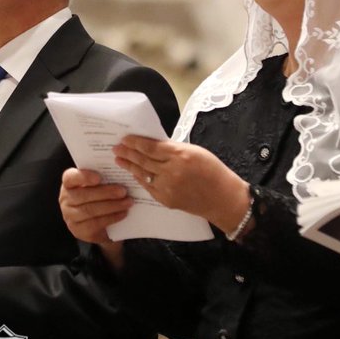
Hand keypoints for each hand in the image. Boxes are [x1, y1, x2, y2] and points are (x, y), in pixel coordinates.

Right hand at [58, 168, 127, 266]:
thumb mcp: (98, 186)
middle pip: (82, 196)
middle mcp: (65, 200)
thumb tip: (119, 173)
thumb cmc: (99, 198)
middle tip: (123, 191)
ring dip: (111, 206)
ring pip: (89, 210)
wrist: (99, 224)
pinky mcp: (78, 231)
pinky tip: (123, 213)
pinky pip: (95, 224)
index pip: (70, 178)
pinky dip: (111, 218)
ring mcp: (70, 216)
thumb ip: (103, 179)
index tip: (99, 177)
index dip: (83, 177)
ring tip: (127, 202)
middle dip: (105, 193)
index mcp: (69, 184)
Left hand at [114, 135, 249, 232]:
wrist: (223, 199)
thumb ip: (173, 149)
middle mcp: (171, 171)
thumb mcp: (195, 152)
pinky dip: (139, 178)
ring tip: (119, 159)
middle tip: (116, 147)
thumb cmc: (213, 171)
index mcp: (180, 155)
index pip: (151, 147)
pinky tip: (133, 173)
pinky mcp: (166, 200)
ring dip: (129, 165)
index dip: (135, 142)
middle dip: (128, 152)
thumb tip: (153, 145)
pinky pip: (148, 186)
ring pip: (142, 173)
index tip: (125, 138)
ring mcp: (167, 187)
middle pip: (143, 160)